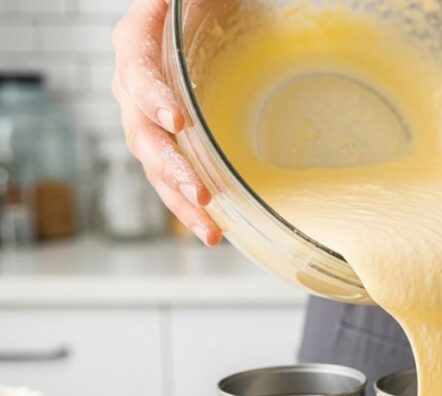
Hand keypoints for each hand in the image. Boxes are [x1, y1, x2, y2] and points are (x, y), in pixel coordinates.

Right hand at [112, 0, 220, 244]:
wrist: (199, 11)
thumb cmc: (197, 1)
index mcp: (136, 41)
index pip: (136, 72)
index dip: (153, 98)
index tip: (178, 122)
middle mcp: (132, 84)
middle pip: (143, 133)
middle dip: (173, 168)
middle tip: (202, 194)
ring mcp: (145, 115)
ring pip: (155, 164)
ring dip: (180, 199)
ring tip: (210, 230)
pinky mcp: (164, 138)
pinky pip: (169, 175)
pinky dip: (187, 205)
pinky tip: (212, 229)